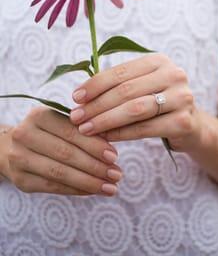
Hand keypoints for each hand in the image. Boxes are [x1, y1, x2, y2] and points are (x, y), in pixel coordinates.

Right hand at [2, 107, 120, 195]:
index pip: (71, 132)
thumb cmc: (47, 132)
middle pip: (66, 154)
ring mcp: (20, 158)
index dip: (94, 145)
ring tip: (111, 187)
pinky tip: (94, 191)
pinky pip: (53, 187)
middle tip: (117, 174)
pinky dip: (77, 190)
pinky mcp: (21, 179)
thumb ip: (82, 130)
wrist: (11, 147)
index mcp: (39, 115)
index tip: (115, 156)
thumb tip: (111, 149)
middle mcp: (25, 135)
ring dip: (89, 182)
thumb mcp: (61, 122)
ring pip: (60, 173)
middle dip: (95, 166)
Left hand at [70, 54, 200, 151]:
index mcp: (159, 61)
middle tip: (76, 117)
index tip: (75, 97)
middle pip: (126, 90)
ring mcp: (182, 97)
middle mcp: (173, 74)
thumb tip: (80, 96)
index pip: (121, 72)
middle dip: (96, 105)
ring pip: (134, 109)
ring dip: (105, 120)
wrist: (191, 126)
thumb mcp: (141, 87)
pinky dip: (121, 134)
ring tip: (86, 128)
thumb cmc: (157, 103)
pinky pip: (144, 129)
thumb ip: (117, 86)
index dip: (95, 84)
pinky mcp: (183, 122)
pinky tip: (106, 136)